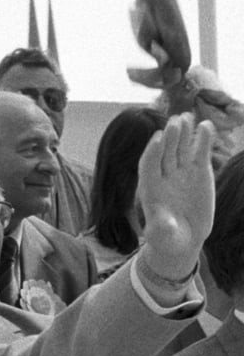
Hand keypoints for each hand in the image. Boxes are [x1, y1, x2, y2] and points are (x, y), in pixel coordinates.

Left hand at [137, 113, 214, 280]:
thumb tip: (161, 221)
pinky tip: (206, 126)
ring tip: (188, 117)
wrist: (184, 239)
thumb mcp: (162, 236)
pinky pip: (199, 152)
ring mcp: (181, 172)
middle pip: (165, 153)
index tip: (158, 139)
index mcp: (149, 189)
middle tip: (175, 122)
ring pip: (181, 148)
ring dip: (184, 133)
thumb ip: (160, 227)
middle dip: (169, 138)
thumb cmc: (168, 239)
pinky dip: (203, 140)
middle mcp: (164, 176)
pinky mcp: (198, 171)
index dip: (152, 152)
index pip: (148, 166)